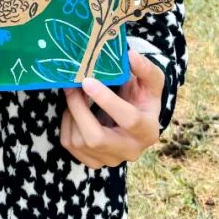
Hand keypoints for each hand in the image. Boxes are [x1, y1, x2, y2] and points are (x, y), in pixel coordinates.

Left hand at [59, 46, 164, 167]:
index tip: (87, 81)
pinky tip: (74, 110)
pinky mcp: (94, 161)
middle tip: (72, 86)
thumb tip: (130, 56)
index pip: (128, 120)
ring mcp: (111, 159)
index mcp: (148, 130)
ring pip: (79, 142)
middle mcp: (130, 150)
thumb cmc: (142, 96)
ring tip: (74, 94)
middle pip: (97, 139)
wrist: (136, 116)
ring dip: (72, 113)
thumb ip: (145, 68)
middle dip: (79, 110)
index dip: (106, 100)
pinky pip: (70, 145)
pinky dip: (67, 124)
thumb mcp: (151, 81)